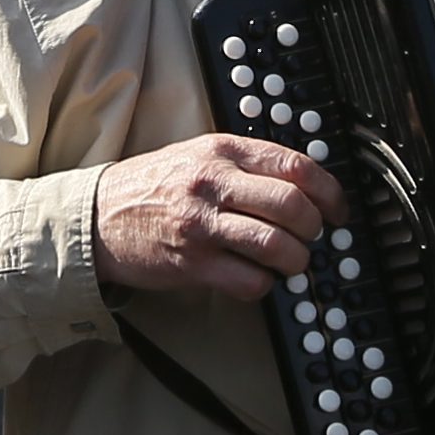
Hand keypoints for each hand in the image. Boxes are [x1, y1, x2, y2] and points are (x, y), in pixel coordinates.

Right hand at [91, 134, 343, 301]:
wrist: (97, 216)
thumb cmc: (152, 186)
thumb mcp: (199, 155)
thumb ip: (247, 163)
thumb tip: (305, 184)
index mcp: (221, 150)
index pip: (296, 166)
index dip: (329, 192)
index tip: (337, 210)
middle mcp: (213, 183)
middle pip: (293, 207)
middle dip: (314, 229)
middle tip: (311, 238)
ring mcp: (202, 225)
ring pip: (277, 245)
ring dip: (295, 261)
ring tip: (289, 262)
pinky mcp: (192, 263)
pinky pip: (250, 281)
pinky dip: (264, 284)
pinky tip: (255, 276)